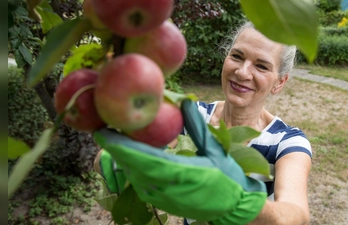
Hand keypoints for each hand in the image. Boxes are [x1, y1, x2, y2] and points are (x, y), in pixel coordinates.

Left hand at [94, 99, 266, 223]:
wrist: (231, 207)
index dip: (121, 146)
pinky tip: (128, 156)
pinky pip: (139, 183)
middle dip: (115, 148)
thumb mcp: (215, 150)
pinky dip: (131, 168)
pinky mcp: (160, 202)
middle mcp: (166, 188)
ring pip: (133, 176)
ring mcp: (161, 198)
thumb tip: (185, 101)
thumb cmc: (227, 178)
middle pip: (132, 166)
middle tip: (103, 128)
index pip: (143, 158)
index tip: (103, 132)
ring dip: (121, 157)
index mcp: (181, 173)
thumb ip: (197, 126)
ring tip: (112, 138)